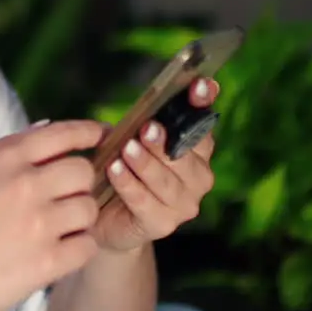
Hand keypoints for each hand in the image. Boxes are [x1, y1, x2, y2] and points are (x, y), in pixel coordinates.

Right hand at [0, 119, 105, 310]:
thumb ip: (9, 151)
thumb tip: (47, 129)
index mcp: (5, 159)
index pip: (63, 133)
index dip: (89, 131)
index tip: (101, 135)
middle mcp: (25, 185)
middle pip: (84, 171)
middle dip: (79, 185)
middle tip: (65, 199)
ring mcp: (38, 224)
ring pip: (89, 209)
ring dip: (79, 219)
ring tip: (57, 229)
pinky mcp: (46, 262)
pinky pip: (87, 246)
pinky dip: (78, 249)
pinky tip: (58, 251)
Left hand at [92, 77, 219, 252]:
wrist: (108, 219)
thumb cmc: (124, 170)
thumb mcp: (132, 140)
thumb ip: (144, 124)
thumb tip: (143, 112)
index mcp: (197, 152)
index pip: (204, 123)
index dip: (202, 103)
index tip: (199, 85)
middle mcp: (198, 178)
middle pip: (186, 156)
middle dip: (165, 142)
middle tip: (147, 129)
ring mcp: (184, 205)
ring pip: (167, 181)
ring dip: (145, 164)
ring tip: (126, 150)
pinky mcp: (162, 224)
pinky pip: (145, 201)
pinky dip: (129, 184)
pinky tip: (114, 171)